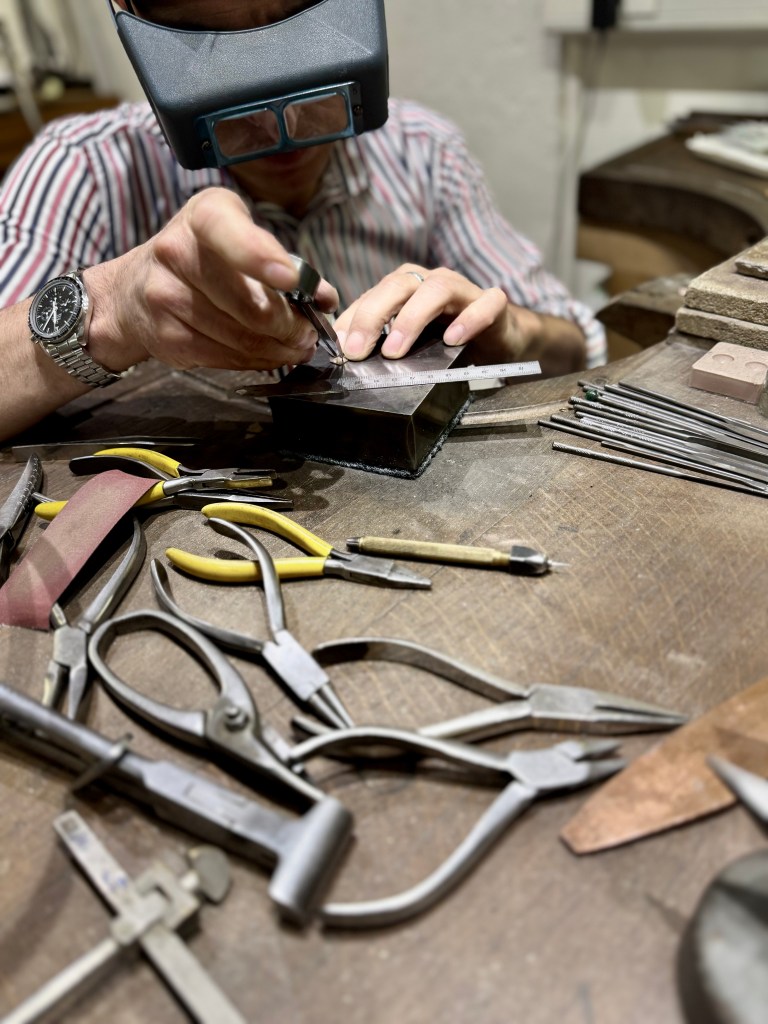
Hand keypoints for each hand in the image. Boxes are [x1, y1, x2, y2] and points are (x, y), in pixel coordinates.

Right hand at [85, 188, 338, 372]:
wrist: (133, 291)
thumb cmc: (201, 258)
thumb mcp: (239, 236)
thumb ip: (284, 261)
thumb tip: (325, 298)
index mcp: (204, 217)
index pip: (228, 233)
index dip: (260, 257)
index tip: (291, 279)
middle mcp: (176, 251)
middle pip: (251, 305)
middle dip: (292, 326)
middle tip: (308, 332)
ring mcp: (166, 297)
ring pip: (242, 339)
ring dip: (279, 349)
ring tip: (293, 344)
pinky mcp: (167, 337)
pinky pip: (226, 359)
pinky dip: (255, 361)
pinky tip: (266, 354)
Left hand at [334, 263, 527, 360]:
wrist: (500, 337)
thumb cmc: (450, 338)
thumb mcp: (411, 340)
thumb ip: (383, 340)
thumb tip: (349, 353)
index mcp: (408, 286)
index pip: (373, 294)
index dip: (353, 318)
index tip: (340, 346)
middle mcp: (432, 281)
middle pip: (398, 285)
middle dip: (373, 317)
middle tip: (358, 350)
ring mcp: (464, 290)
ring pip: (436, 290)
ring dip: (411, 319)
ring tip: (396, 350)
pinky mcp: (493, 304)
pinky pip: (484, 305)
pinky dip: (469, 320)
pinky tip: (453, 339)